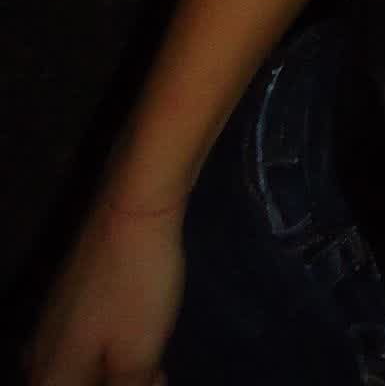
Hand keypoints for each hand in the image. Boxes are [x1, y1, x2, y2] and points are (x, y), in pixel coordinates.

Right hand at [25, 195, 184, 385]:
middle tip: (154, 378)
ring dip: (111, 374)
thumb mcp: (138, 356)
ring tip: (154, 368)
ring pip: (76, 369)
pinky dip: (109, 353)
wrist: (132, 207)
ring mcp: (50, 322)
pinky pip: (80, 345)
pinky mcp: (67, 297)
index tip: (146, 383)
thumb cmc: (135, 286)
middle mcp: (39, 354)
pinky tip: (140, 343)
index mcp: (51, 376)